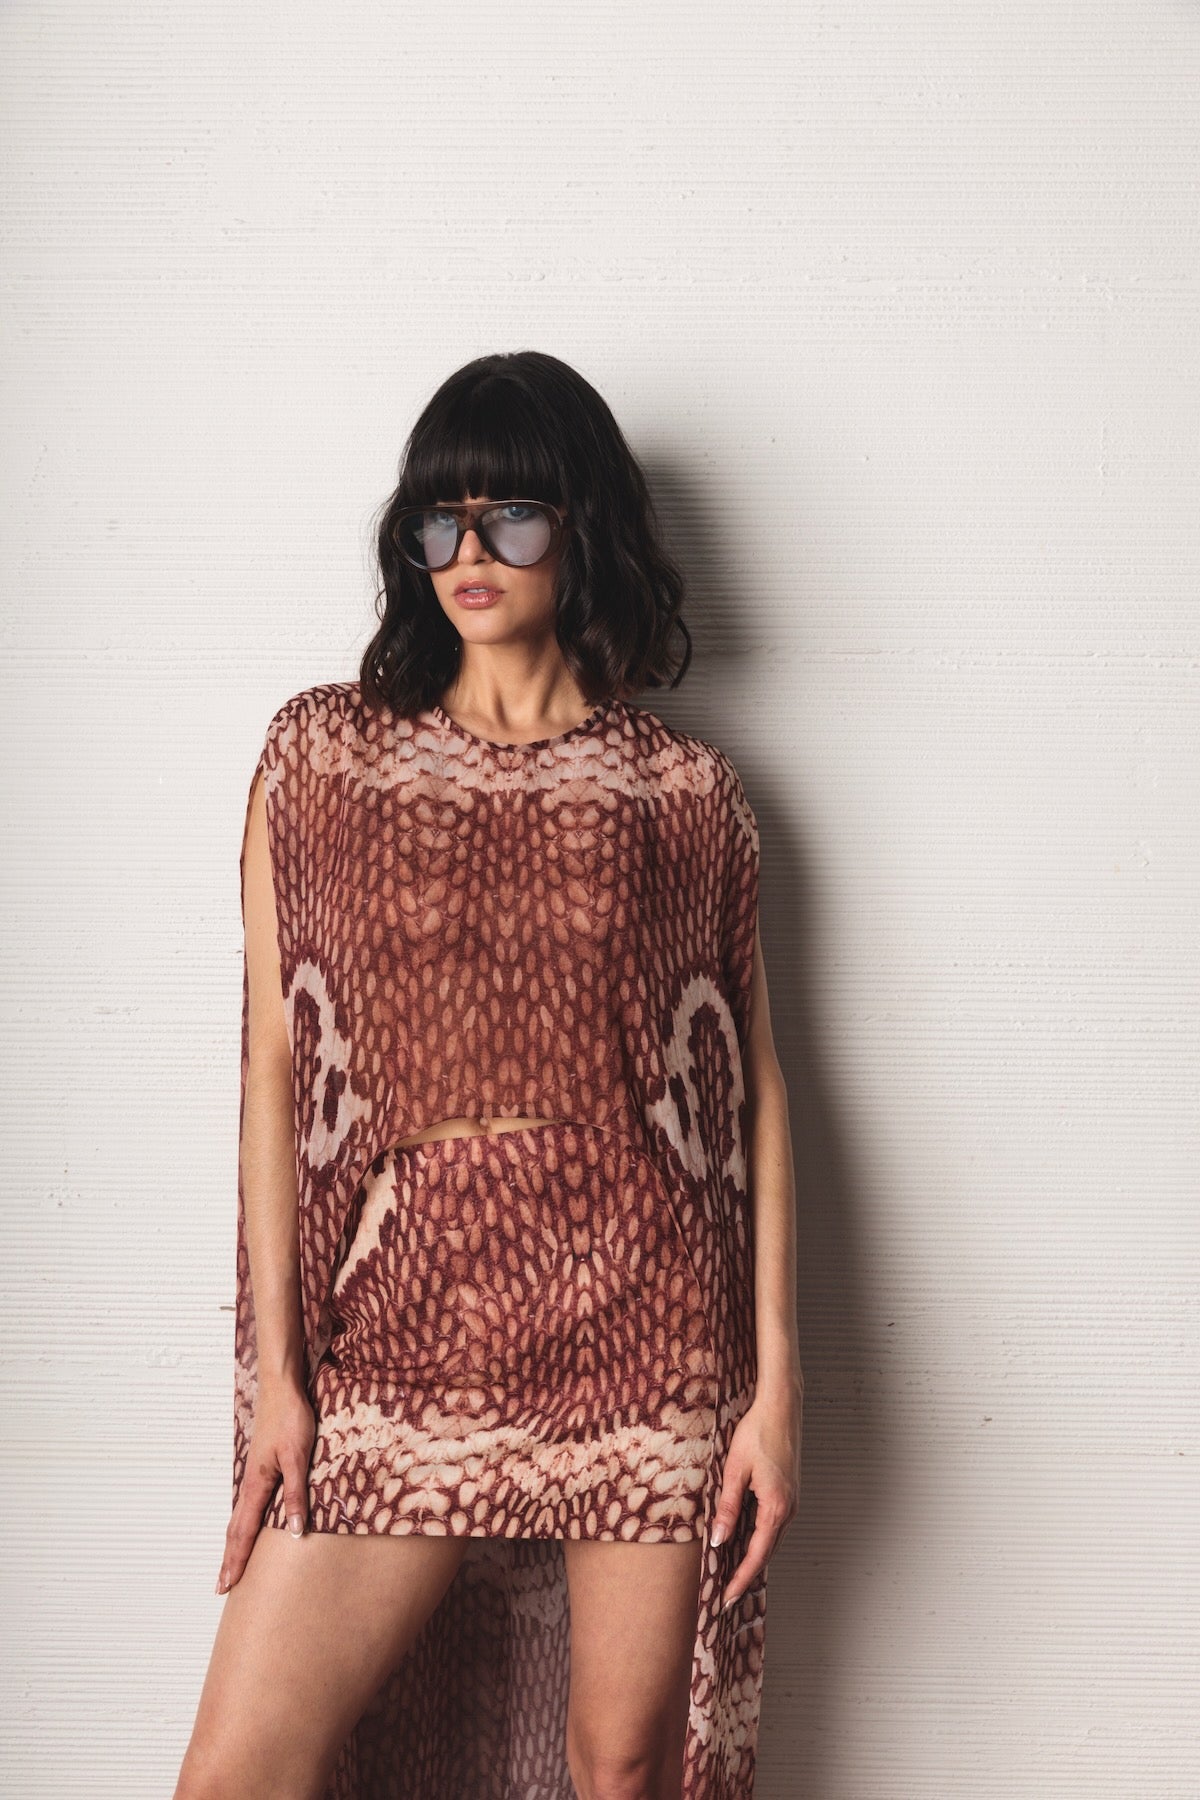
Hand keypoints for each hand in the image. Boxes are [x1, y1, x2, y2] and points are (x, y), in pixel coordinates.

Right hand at [215, 1379, 315, 1593]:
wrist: (281, 1388)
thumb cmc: (291, 1419)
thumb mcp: (299, 1456)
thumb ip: (296, 1492)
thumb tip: (295, 1531)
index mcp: (258, 1485)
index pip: (245, 1531)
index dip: (238, 1559)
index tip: (227, 1585)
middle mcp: (251, 1483)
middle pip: (236, 1529)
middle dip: (230, 1558)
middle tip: (221, 1586)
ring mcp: (254, 1474)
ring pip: (240, 1517)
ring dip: (234, 1542)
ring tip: (231, 1563)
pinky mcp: (261, 1466)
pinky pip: (248, 1504)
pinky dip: (243, 1523)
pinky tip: (247, 1525)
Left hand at [710, 1377, 802, 1610]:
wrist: (781, 1407)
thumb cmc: (757, 1434)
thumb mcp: (735, 1470)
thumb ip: (728, 1507)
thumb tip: (718, 1540)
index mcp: (775, 1507)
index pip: (757, 1555)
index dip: (741, 1578)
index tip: (728, 1598)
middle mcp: (789, 1509)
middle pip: (767, 1553)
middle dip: (747, 1574)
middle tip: (727, 1594)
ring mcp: (792, 1501)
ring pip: (772, 1540)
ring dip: (754, 1558)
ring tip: (733, 1573)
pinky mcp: (790, 1493)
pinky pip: (775, 1525)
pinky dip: (761, 1540)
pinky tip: (746, 1541)